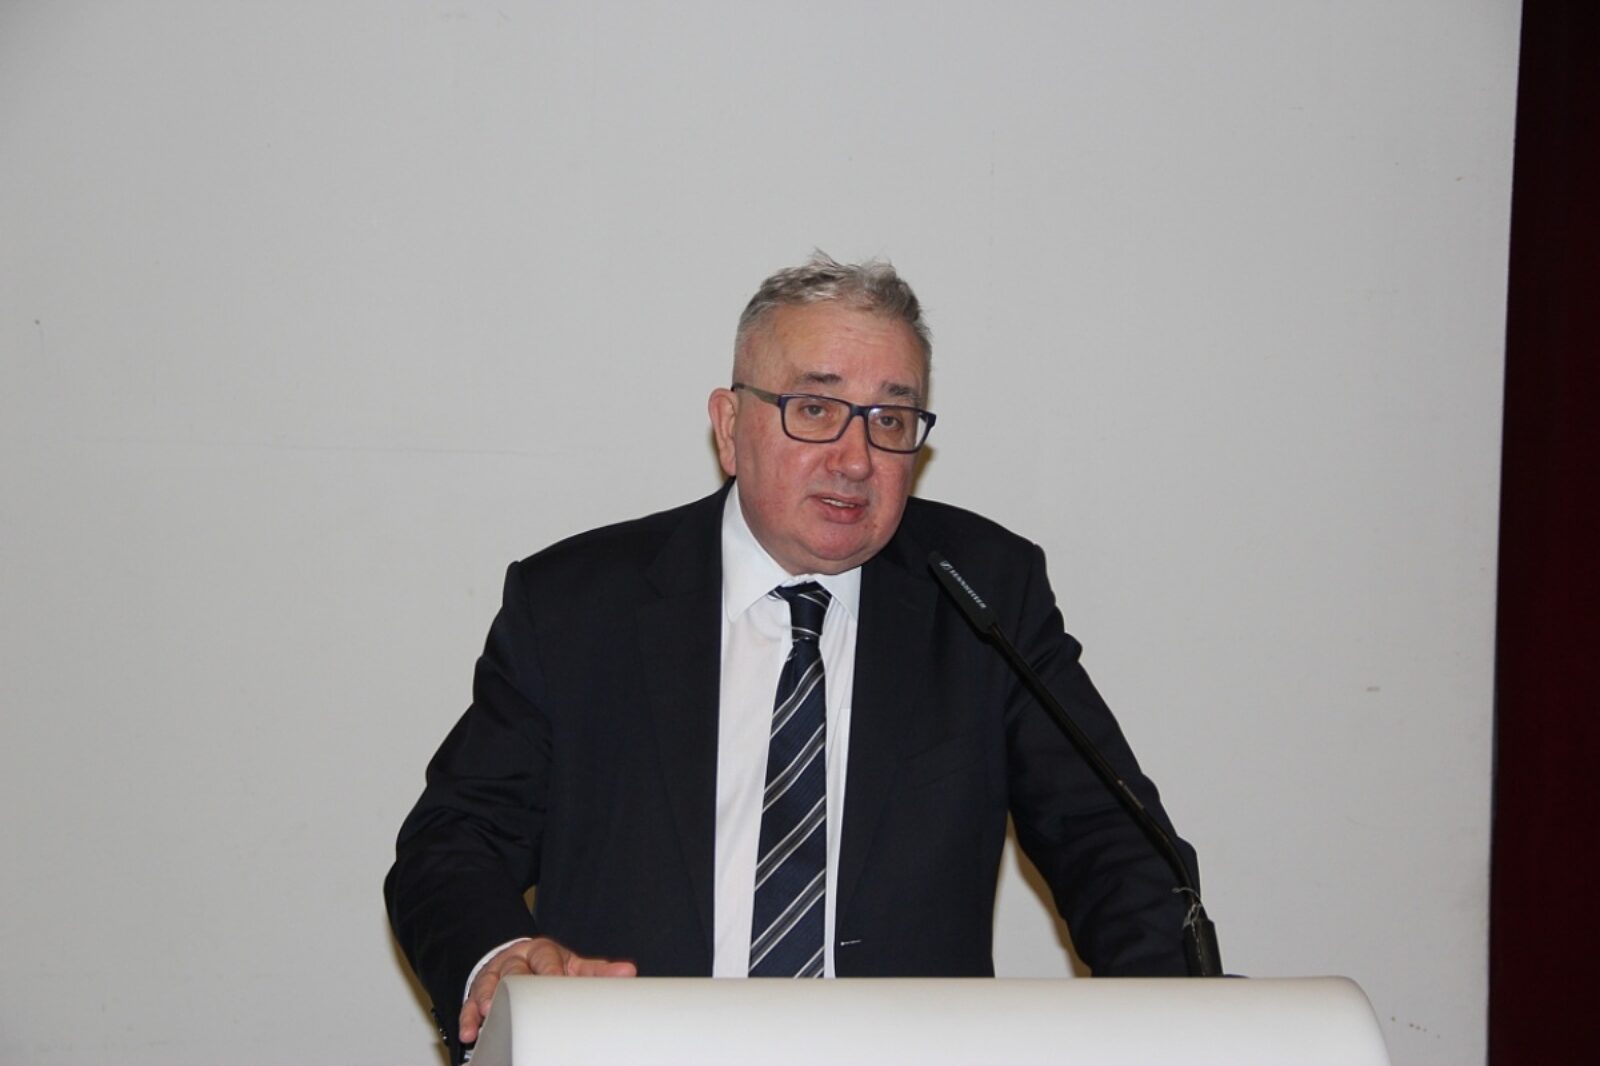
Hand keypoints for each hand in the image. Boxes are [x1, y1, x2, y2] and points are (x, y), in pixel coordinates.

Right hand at [459, 936, 636, 1043]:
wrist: (520, 958)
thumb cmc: (550, 965)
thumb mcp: (572, 966)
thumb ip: (596, 971)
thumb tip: (629, 972)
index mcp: (543, 952)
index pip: (546, 957)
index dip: (551, 969)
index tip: (556, 980)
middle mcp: (517, 960)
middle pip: (513, 969)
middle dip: (512, 983)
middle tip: (515, 997)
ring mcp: (496, 974)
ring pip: (488, 984)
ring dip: (485, 999)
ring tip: (485, 1012)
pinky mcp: (478, 991)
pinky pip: (469, 1002)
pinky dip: (469, 1017)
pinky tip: (470, 1031)